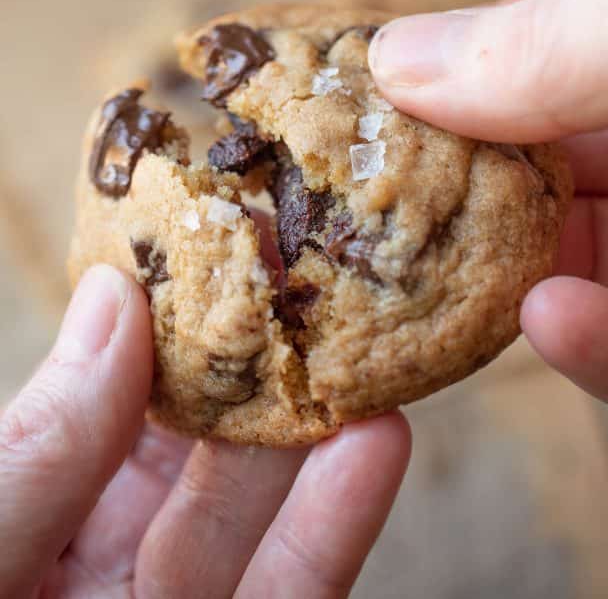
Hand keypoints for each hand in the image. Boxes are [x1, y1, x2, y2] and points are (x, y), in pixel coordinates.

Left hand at [0, 265, 409, 597]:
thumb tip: (113, 296)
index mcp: (34, 504)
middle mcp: (103, 554)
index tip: (218, 241)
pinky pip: (293, 592)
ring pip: (255, 509)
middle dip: (258, 361)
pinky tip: (376, 440)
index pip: (107, 395)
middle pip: (198, 443)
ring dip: (316, 427)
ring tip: (366, 341)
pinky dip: (338, 521)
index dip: (163, 320)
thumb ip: (41, 441)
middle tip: (315, 273)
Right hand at [369, 0, 607, 418]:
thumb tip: (393, 59)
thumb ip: (563, 37)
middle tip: (352, 218)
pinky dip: (603, 357)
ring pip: (582, 273)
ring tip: (423, 283)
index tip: (338, 111)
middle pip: (535, 179)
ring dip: (502, 283)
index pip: (524, 66)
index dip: (433, 87)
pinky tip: (554, 323)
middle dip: (443, 200)